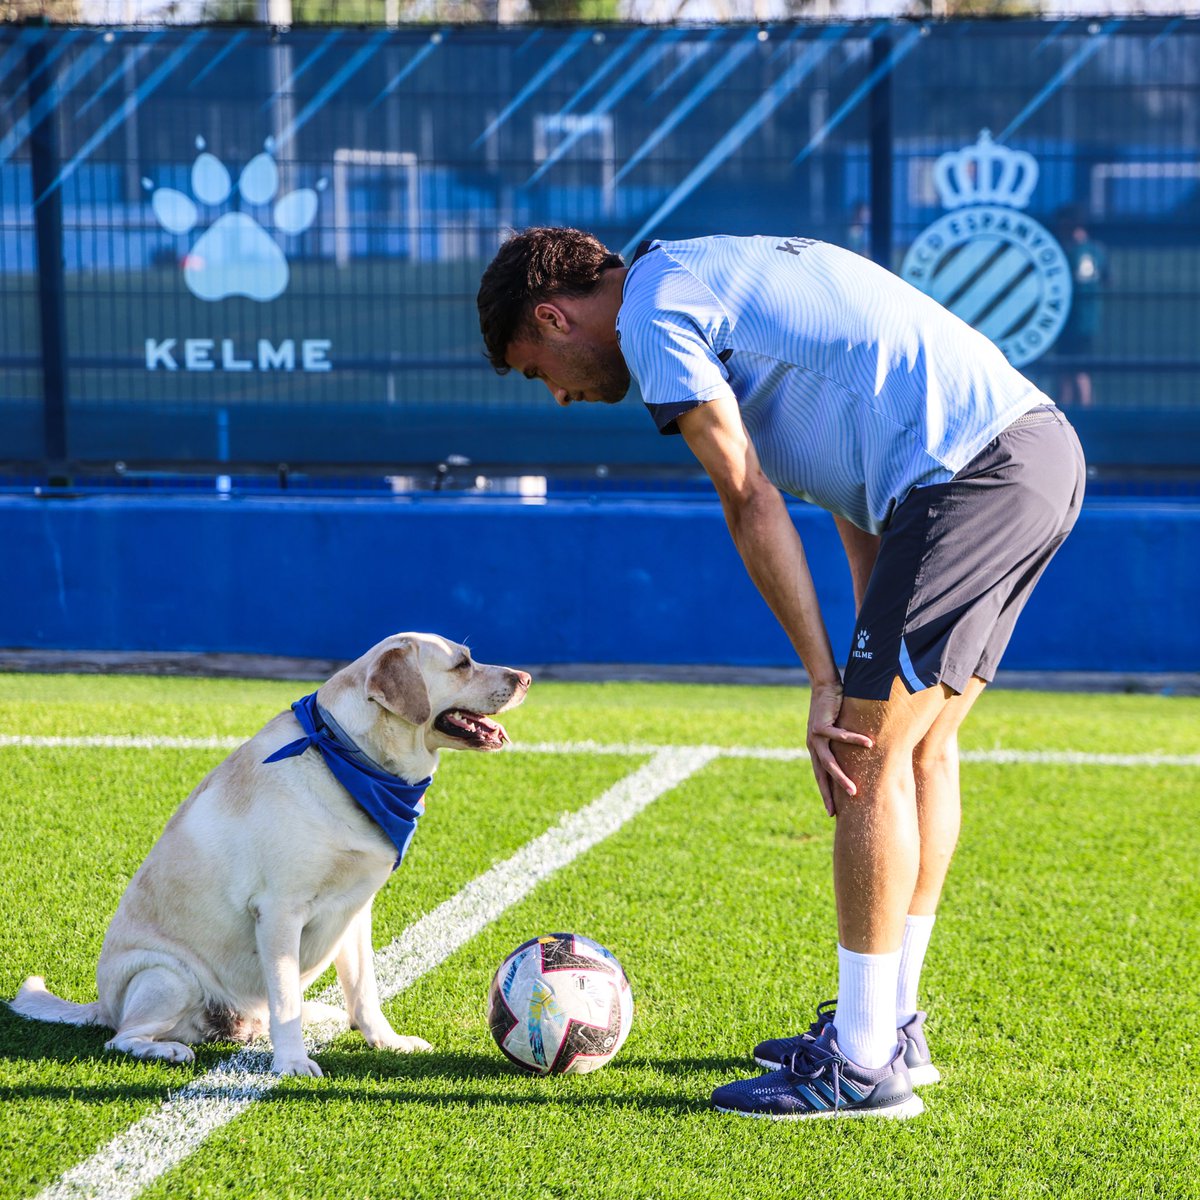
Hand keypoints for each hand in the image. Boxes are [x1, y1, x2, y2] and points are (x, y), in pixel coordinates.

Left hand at [806, 680, 873, 816]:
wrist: (824, 686)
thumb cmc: (836, 709)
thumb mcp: (840, 730)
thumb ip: (847, 745)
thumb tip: (867, 758)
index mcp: (816, 749)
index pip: (820, 776)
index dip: (825, 794)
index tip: (831, 813)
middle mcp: (813, 746)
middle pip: (821, 774)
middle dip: (830, 793)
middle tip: (837, 812)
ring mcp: (815, 736)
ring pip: (828, 762)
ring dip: (840, 777)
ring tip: (853, 790)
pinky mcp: (821, 725)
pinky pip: (840, 736)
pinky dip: (855, 741)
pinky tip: (869, 744)